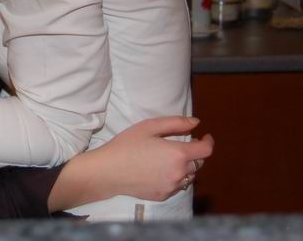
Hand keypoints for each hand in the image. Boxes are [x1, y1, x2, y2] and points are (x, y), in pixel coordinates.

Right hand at [90, 116, 213, 201]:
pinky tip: (159, 172)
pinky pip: (177, 186)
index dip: (208, 142)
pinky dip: (175, 178)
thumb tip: (196, 123)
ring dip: (186, 167)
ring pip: (189, 176)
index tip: (204, 137)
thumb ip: (175, 123)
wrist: (108, 171)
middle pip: (199, 163)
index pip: (206, 150)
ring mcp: (173, 186)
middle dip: (194, 154)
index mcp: (178, 154)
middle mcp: (180, 172)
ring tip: (169, 160)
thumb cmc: (126, 145)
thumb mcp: (148, 127)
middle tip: (180, 147)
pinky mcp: (164, 195)